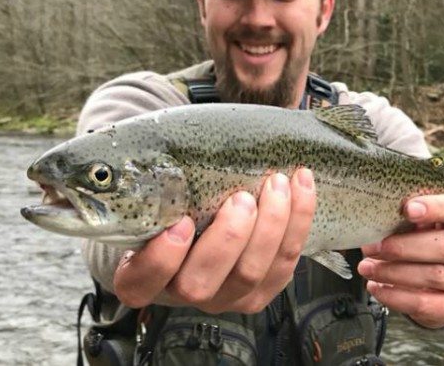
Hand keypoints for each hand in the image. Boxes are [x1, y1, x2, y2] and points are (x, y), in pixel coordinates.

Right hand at [112, 168, 316, 313]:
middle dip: (229, 238)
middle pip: (202, 284)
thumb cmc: (173, 205)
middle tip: (242, 198)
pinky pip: (284, 266)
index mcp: (142, 276)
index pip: (142, 281)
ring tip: (278, 184)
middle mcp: (182, 293)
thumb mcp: (154, 198)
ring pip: (250, 275)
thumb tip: (172, 147)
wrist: (205, 226)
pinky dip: (297, 223)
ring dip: (270, 227)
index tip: (181, 222)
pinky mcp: (260, 292)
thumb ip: (156, 185)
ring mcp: (224, 298)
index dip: (162, 259)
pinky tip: (301, 186)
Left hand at [358, 192, 443, 328]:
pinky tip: (377, 288)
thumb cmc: (430, 234)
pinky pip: (426, 304)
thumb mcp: (424, 217)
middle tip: (372, 247)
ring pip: (435, 277)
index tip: (407, 209)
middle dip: (404, 248)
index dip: (435, 208)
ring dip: (395, 273)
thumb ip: (410, 213)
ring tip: (367, 268)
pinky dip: (396, 297)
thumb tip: (380, 215)